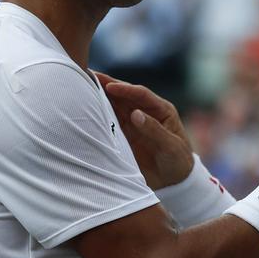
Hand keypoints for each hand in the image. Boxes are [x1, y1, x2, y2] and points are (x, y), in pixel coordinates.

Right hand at [95, 73, 193, 189]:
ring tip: (80, 88)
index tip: (109, 86)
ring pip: (114, 106)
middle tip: (87, 75)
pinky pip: (109, 122)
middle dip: (106, 85)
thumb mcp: (171, 146)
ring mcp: (133, 123)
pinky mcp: (123, 136)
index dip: (125, 89)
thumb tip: (135, 114)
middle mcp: (145, 112)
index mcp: (161, 110)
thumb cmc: (178, 161)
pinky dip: (97, 116)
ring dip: (99, 98)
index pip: (141, 94)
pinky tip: (84, 111)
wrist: (174, 182)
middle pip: (124, 96)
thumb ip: (155, 130)